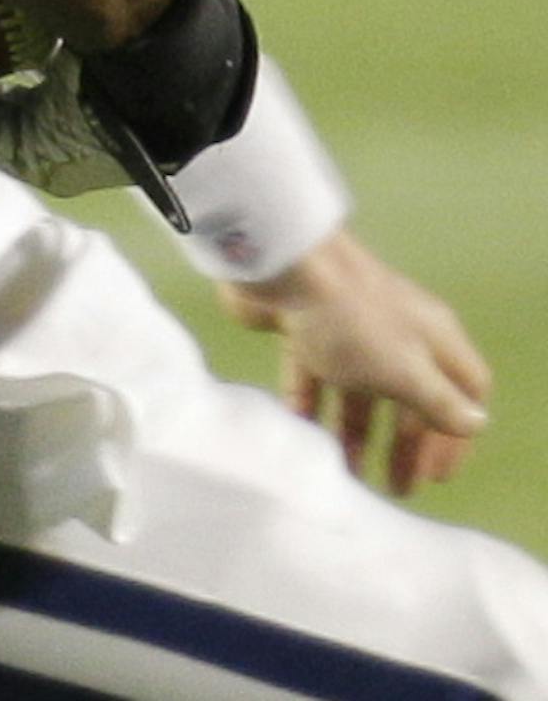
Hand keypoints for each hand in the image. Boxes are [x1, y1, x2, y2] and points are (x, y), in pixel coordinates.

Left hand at [218, 229, 489, 496]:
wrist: (282, 268)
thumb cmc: (355, 322)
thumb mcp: (408, 372)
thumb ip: (441, 403)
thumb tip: (475, 423)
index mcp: (432, 338)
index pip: (463, 390)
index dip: (456, 435)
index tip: (437, 477)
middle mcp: (394, 333)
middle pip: (410, 397)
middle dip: (405, 446)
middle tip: (395, 490)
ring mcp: (347, 331)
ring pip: (358, 392)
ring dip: (354, 435)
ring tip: (348, 478)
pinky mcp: (303, 328)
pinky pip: (311, 378)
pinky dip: (309, 408)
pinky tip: (305, 441)